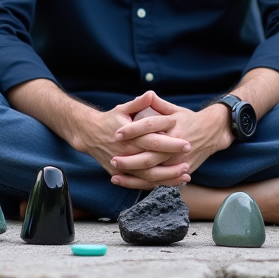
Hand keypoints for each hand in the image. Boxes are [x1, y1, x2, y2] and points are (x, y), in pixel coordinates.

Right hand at [71, 91, 191, 187]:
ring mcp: (122, 166)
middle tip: (189, 162)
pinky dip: (156, 184)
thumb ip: (138, 104)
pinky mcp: (120, 174)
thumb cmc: (110, 120)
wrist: (89, 135)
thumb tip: (151, 93)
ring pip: (147, 176)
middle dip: (172, 163)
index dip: (170, 143)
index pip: (153, 141)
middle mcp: (125, 153)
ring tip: (185, 175)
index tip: (187, 142)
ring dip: (167, 177)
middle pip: (151, 161)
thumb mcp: (122, 109)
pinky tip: (170, 183)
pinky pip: (139, 182)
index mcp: (128, 136)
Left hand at [110, 93, 232, 187]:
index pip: (149, 126)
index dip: (132, 130)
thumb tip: (146, 94)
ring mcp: (179, 160)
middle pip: (150, 154)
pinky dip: (145, 183)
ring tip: (116, 176)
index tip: (117, 134)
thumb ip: (158, 104)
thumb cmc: (189, 120)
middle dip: (130, 159)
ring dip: (134, 175)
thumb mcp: (175, 109)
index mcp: (173, 125)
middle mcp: (176, 144)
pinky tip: (130, 183)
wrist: (212, 133)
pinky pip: (161, 180)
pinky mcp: (181, 170)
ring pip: (154, 171)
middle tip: (114, 159)